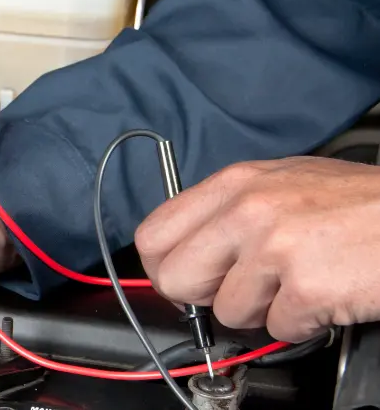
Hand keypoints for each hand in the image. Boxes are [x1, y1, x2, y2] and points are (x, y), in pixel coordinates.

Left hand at [135, 157, 379, 342]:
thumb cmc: (359, 204)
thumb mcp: (282, 183)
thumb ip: (228, 212)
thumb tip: (188, 250)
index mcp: (235, 183)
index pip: (153, 235)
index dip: (165, 267)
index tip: (187, 278)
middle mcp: (248, 210)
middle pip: (175, 279)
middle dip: (204, 296)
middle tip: (241, 288)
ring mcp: (275, 247)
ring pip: (226, 312)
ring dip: (262, 310)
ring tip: (298, 282)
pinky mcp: (307, 286)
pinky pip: (276, 329)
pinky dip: (301, 323)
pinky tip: (324, 294)